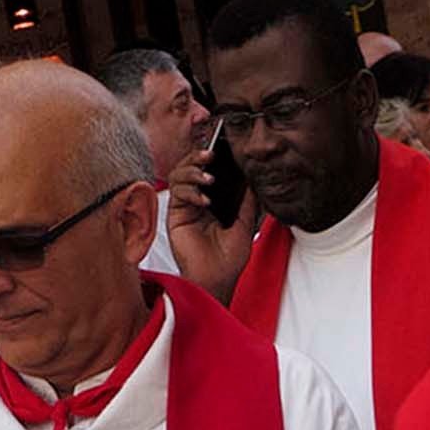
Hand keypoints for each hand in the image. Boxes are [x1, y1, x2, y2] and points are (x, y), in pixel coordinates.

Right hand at [166, 153, 254, 303]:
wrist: (217, 279)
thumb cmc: (230, 259)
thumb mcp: (245, 225)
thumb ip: (247, 201)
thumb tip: (253, 178)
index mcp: (215, 201)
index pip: (211, 170)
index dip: (214, 159)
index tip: (224, 149)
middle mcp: (198, 201)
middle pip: (191, 166)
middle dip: (199, 157)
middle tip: (211, 155)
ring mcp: (185, 206)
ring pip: (180, 174)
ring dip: (192, 170)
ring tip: (208, 178)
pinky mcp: (175, 214)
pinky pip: (176, 191)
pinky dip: (189, 190)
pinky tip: (203, 201)